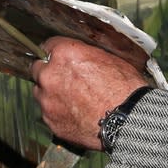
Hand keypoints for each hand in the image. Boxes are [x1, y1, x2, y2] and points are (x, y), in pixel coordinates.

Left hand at [30, 36, 150, 150]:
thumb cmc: (123, 89)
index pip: (48, 46)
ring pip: (41, 92)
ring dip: (52, 94)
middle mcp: (50, 75)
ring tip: (73, 100)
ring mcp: (48, 100)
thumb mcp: (109, 58)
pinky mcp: (50, 121)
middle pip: (39, 69)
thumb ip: (84, 55)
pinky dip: (58, 113)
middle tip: (67, 81)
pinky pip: (48, 113)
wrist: (128, 120)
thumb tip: (80, 56)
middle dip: (50, 73)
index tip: (61, 59)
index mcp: (64, 54)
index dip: (58, 54)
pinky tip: (75, 114)